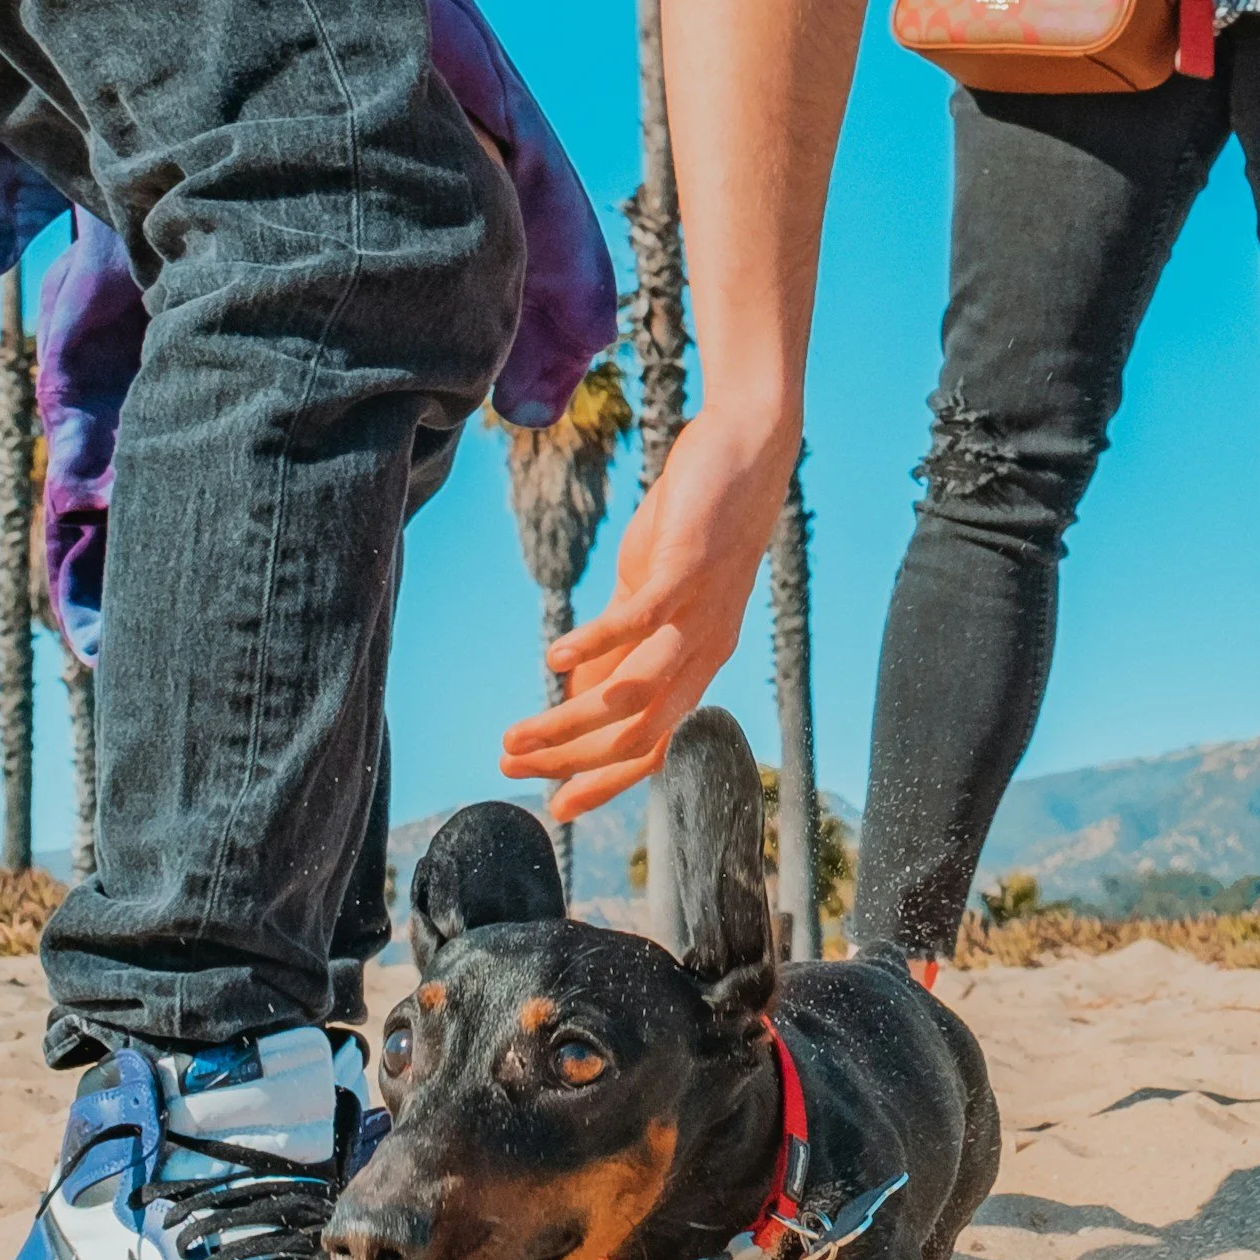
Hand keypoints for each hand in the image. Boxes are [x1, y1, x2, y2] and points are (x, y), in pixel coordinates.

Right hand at [500, 404, 798, 820]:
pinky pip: (640, 620)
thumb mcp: (647, 593)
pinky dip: (594, 644)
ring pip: (634, 693)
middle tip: (513, 766)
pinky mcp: (689, 568)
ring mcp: (699, 613)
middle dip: (571, 761)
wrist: (747, 451)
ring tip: (518, 735)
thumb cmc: (695, 523)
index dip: (603, 781)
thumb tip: (576, 693)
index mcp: (697, 666)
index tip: (555, 807)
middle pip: (638, 735)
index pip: (653, 748)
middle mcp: (704, 652)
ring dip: (571, 721)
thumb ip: (618, 646)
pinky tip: (552, 659)